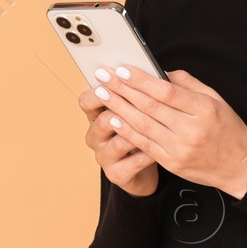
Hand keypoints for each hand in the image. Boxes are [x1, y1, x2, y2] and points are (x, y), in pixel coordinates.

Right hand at [79, 78, 159, 196]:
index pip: (87, 101)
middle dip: (122, 108)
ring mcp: (104, 156)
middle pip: (102, 120)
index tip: (115, 79)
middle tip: (140, 100)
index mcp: (98, 116)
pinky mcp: (116, 174)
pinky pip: (131, 163)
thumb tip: (159, 73)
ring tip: (155, 127)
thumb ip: (143, 93)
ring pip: (118, 142)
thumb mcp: (139, 111)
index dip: (98, 91)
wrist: (143, 170)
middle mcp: (96, 136)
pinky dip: (146, 155)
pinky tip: (159, 148)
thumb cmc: (142, 133)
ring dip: (137, 133)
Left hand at [89, 64, 246, 198]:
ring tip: (102, 95)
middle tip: (103, 77)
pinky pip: (144, 144)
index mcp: (203, 109)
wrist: (240, 167)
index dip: (141, 80)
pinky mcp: (172, 163)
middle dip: (122, 89)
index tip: (122, 70)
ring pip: (142, 125)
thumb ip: (188, 84)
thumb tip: (160, 71)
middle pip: (149, 106)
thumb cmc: (228, 129)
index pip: (166, 91)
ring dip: (118, 108)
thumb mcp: (216, 99)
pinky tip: (112, 119)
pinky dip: (126, 131)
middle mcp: (191, 129)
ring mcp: (180, 148)